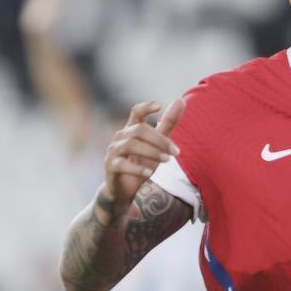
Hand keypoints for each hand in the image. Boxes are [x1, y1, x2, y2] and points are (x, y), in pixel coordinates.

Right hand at [98, 99, 184, 218]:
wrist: (124, 189)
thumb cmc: (141, 163)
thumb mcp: (158, 144)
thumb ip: (168, 123)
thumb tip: (180, 100)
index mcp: (132, 129)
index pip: (136, 112)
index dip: (146, 107)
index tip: (159, 105)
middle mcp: (120, 137)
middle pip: (139, 130)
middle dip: (160, 140)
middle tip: (176, 152)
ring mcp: (113, 151)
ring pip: (131, 144)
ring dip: (152, 152)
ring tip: (167, 160)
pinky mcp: (110, 167)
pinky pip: (121, 164)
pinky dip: (136, 168)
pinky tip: (149, 173)